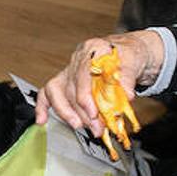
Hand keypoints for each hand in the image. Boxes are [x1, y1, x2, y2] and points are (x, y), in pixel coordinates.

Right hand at [35, 31, 163, 135]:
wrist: (127, 54)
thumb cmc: (129, 55)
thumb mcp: (134, 62)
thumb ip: (128, 78)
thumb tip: (127, 95)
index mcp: (93, 48)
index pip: (82, 72)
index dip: (85, 95)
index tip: (93, 112)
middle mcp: (78, 58)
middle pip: (71, 87)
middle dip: (82, 112)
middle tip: (96, 127)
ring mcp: (69, 71)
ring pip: (57, 93)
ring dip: (68, 114)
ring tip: (83, 126)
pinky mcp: (64, 82)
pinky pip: (47, 93)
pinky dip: (43, 107)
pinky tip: (42, 120)